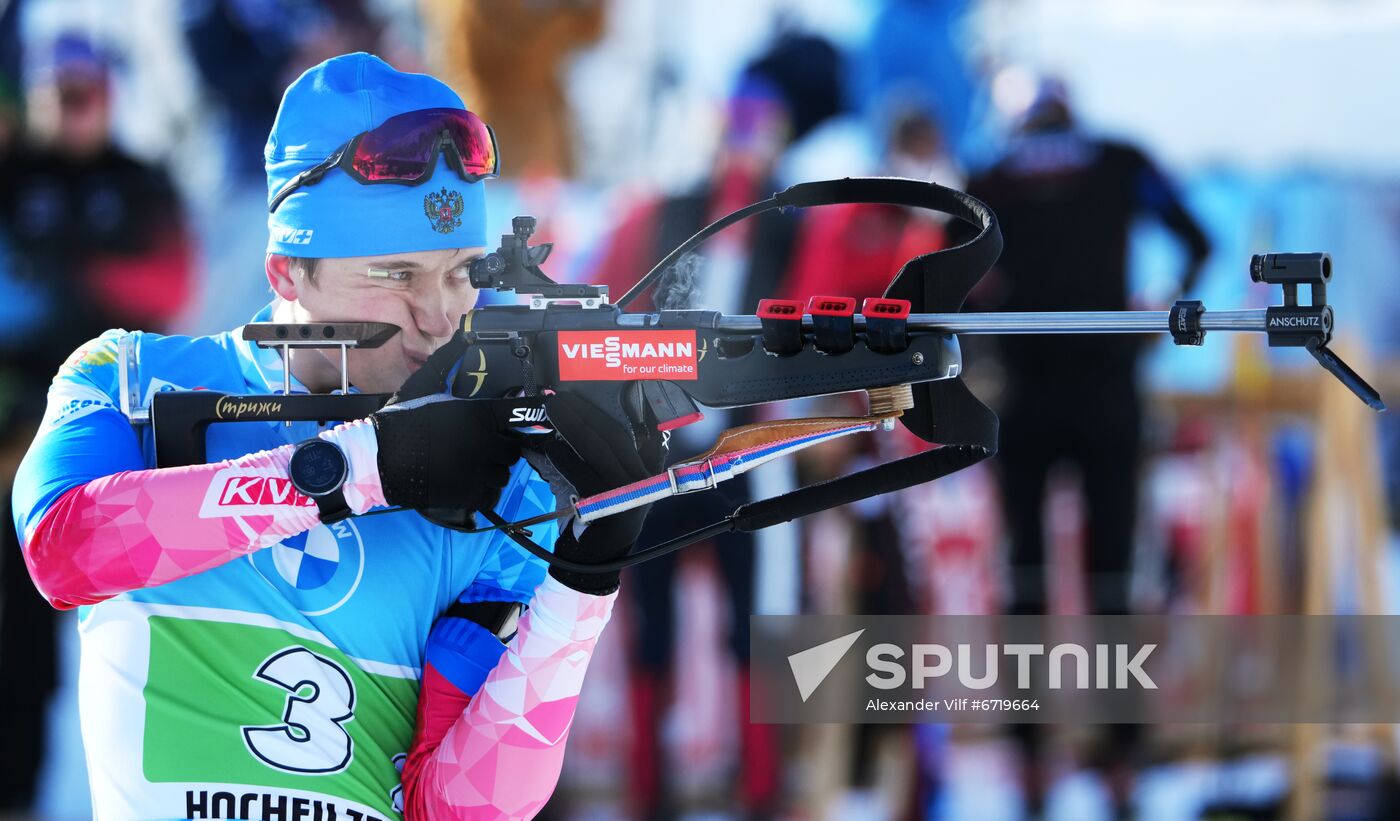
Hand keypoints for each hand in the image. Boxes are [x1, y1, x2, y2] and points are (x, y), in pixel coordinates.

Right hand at [371, 395, 522, 519]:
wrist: (382, 458)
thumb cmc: (404, 423)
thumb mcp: (431, 393)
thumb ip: (453, 380)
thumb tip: (463, 353)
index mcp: (478, 414)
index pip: (516, 416)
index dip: (523, 419)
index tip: (530, 420)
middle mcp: (485, 442)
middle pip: (512, 451)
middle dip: (501, 452)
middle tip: (486, 452)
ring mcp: (479, 470)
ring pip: (503, 476)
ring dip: (492, 473)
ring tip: (473, 470)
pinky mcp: (469, 494)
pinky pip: (491, 496)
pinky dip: (483, 493)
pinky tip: (469, 485)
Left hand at [539, 392, 664, 593]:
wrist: (596, 563)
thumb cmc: (602, 518)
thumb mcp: (617, 488)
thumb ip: (622, 460)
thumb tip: (602, 423)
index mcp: (648, 473)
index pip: (632, 433)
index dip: (610, 411)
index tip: (587, 393)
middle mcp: (644, 481)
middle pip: (614, 436)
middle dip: (585, 412)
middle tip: (560, 396)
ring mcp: (628, 494)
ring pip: (598, 450)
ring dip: (572, 427)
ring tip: (551, 410)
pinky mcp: (608, 506)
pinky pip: (582, 474)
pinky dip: (564, 457)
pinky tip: (548, 445)